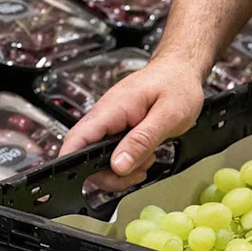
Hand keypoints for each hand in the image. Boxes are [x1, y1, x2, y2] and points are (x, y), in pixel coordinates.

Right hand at [58, 57, 208, 192]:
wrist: (182, 68)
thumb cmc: (178, 84)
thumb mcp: (168, 115)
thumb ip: (142, 141)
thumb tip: (119, 165)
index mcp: (112, 109)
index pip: (76, 139)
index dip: (69, 164)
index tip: (79, 181)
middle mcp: (107, 115)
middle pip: (86, 156)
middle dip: (110, 174)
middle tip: (137, 173)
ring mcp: (112, 121)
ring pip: (101, 157)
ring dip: (122, 169)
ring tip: (147, 160)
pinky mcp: (120, 127)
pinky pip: (114, 152)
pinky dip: (128, 161)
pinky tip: (145, 155)